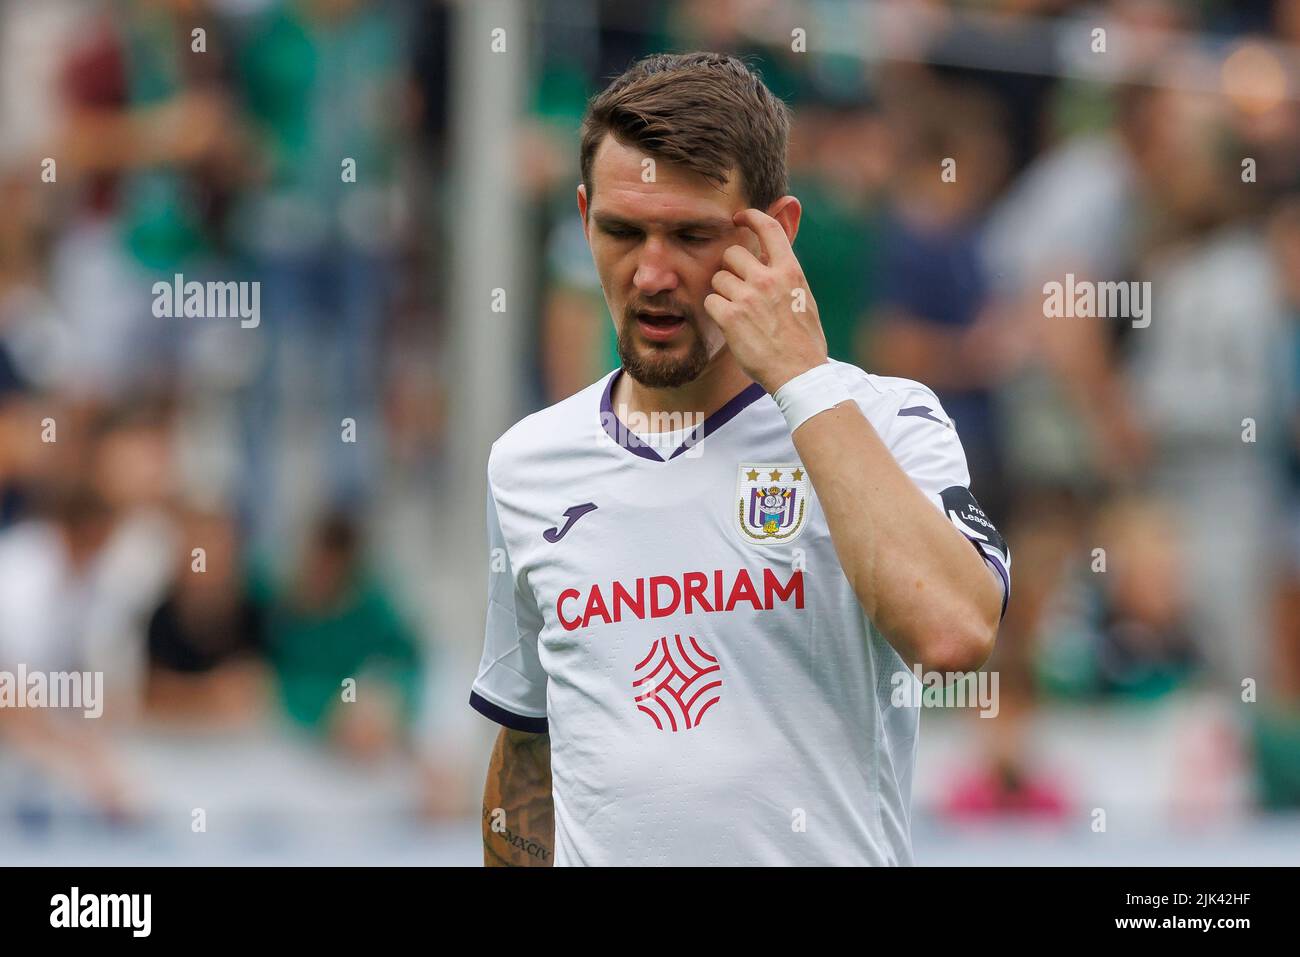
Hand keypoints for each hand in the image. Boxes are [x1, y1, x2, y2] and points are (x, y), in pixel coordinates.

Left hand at [704, 208, 828, 393]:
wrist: (800, 373)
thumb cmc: (804, 341)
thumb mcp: (803, 298)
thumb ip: (785, 276)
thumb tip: (769, 259)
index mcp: (790, 271)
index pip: (769, 228)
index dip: (751, 217)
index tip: (739, 217)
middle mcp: (768, 279)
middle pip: (732, 254)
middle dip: (730, 269)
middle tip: (738, 289)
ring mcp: (748, 297)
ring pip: (718, 279)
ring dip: (723, 294)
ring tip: (739, 314)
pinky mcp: (731, 317)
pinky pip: (710, 302)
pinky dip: (715, 313)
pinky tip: (730, 326)